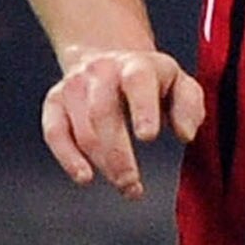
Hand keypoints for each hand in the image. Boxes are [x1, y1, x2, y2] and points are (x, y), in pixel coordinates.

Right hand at [42, 46, 204, 197]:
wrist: (109, 59)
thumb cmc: (151, 82)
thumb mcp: (180, 85)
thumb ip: (189, 107)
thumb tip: (185, 134)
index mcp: (137, 65)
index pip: (137, 82)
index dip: (143, 109)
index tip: (148, 137)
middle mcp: (102, 71)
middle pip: (104, 113)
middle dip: (118, 154)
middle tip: (132, 184)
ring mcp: (75, 86)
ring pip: (83, 128)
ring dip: (103, 163)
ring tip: (124, 185)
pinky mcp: (55, 101)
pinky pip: (55, 131)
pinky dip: (67, 157)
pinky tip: (85, 177)